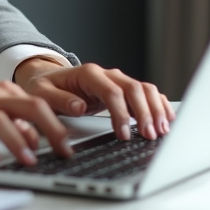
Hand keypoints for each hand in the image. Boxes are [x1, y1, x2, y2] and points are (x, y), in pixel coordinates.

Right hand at [0, 79, 70, 165]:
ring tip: (31, 160)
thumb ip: (12, 121)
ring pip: (5, 120)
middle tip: (65, 151)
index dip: (60, 119)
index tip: (74, 138)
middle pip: (32, 106)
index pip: (40, 102)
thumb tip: (37, 138)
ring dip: (21, 141)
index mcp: (2, 91)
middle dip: (53, 129)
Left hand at [13, 58, 174, 141]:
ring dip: (155, 109)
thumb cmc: (45, 87)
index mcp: (88, 74)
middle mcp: (106, 74)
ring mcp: (117, 81)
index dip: (121, 113)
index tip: (124, 135)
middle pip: (134, 89)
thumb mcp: (42, 93)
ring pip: (144, 89)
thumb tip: (79, 107)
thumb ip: (59, 100)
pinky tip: (167, 119)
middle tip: (149, 136)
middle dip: (145, 113)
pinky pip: (146, 93)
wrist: (47, 79)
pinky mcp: (122, 90)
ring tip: (161, 131)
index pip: (112, 91)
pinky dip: (159, 104)